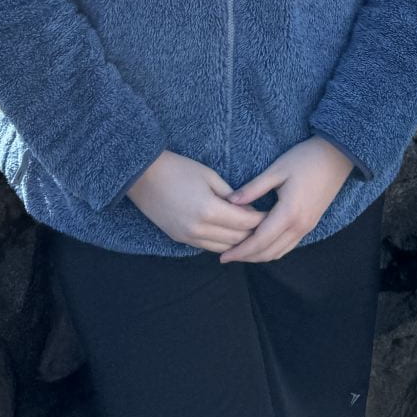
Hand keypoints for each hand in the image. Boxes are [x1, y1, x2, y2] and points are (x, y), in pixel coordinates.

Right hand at [124, 151, 264, 254]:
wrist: (143, 176)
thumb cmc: (178, 169)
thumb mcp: (210, 176)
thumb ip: (232, 196)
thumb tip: (250, 210)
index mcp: (209, 210)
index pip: (245, 222)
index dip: (262, 219)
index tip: (273, 213)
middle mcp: (199, 229)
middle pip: (237, 239)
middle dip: (254, 233)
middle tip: (268, 224)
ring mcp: (188, 237)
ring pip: (224, 248)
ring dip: (239, 242)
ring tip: (252, 232)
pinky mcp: (180, 239)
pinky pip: (208, 247)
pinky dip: (223, 243)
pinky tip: (231, 235)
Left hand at [217, 137, 357, 263]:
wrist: (337, 156)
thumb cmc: (305, 158)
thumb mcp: (277, 169)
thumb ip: (253, 188)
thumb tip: (230, 201)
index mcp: (289, 213)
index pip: (260, 241)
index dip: (240, 251)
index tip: (223, 256)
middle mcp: (299, 225)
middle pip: (269, 252)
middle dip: (247, 257)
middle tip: (227, 256)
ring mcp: (307, 227)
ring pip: (279, 252)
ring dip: (259, 256)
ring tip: (240, 252)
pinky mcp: (310, 224)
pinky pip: (288, 245)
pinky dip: (272, 250)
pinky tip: (260, 244)